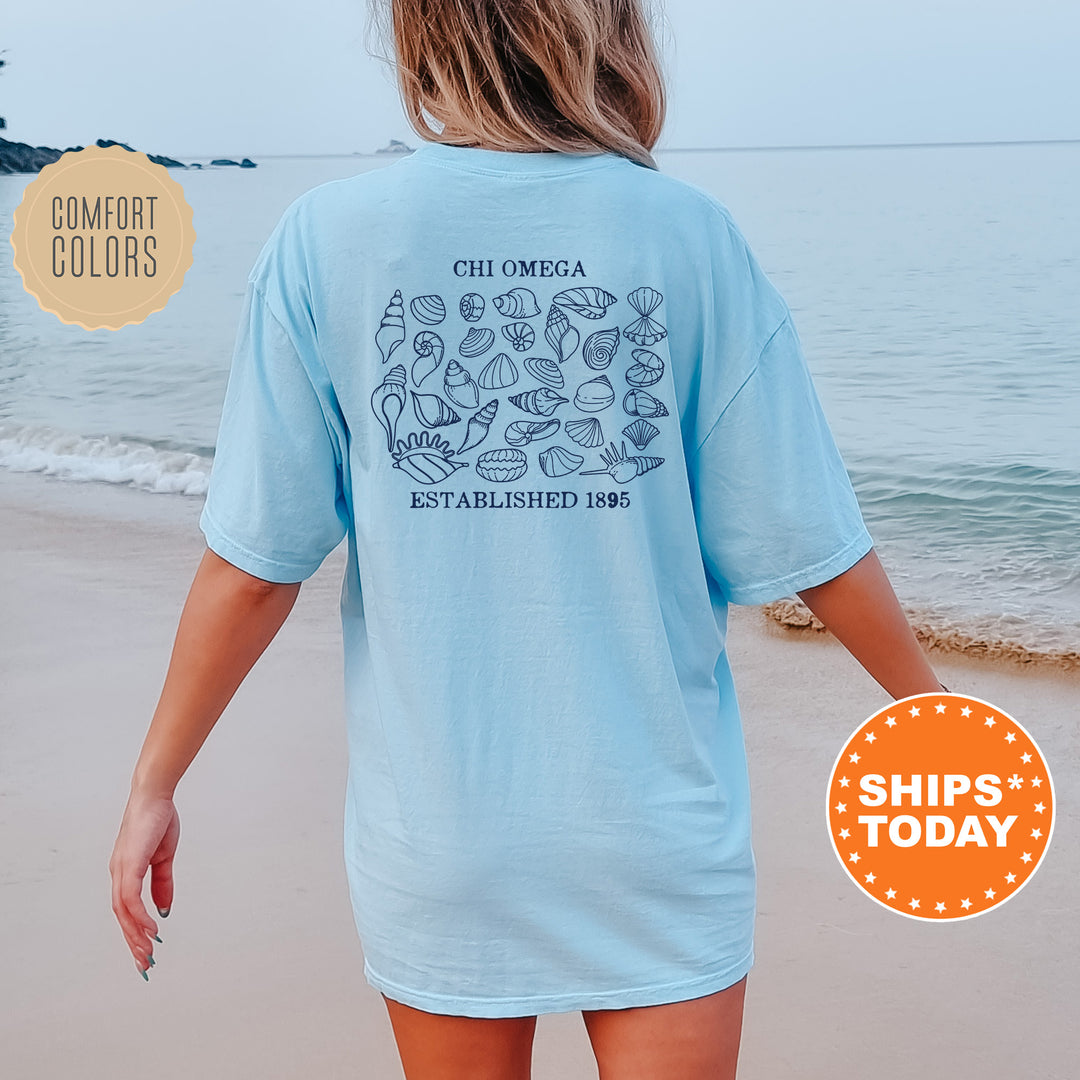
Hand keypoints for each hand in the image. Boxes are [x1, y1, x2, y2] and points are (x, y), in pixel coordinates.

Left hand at [109, 791, 179, 976]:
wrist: (155, 796)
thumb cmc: (158, 821)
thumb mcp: (164, 857)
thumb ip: (163, 883)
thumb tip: (164, 910)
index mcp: (126, 872)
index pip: (127, 909)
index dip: (135, 932)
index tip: (145, 951)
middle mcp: (118, 874)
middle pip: (122, 916)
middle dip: (133, 942)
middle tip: (145, 964)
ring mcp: (121, 869)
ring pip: (124, 912)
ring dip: (135, 934)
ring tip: (148, 952)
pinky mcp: (129, 864)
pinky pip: (131, 898)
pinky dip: (139, 916)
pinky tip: (152, 928)